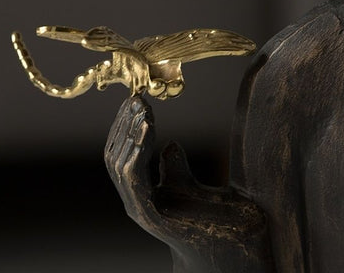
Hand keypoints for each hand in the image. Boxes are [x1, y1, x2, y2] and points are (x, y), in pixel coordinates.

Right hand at [104, 96, 273, 272]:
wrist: (229, 242)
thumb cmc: (208, 214)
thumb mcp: (187, 181)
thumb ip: (174, 164)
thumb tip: (170, 144)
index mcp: (138, 193)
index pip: (118, 154)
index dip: (121, 128)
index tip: (133, 102)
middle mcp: (133, 201)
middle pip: (114, 156)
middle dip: (123, 126)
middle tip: (136, 101)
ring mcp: (138, 209)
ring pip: (120, 166)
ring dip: (130, 134)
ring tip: (143, 112)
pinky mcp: (148, 215)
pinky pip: (134, 178)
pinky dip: (136, 151)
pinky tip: (147, 130)